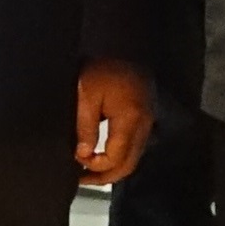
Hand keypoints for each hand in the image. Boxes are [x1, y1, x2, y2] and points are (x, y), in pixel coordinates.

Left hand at [74, 60, 152, 185]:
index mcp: (130, 118)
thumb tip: (83, 155)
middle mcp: (144, 124)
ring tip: (89, 170)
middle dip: (105, 176)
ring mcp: (148, 121)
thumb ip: (85, 128)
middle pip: (129, 164)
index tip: (77, 163)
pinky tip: (103, 154)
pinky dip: (120, 156)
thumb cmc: (102, 67)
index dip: (95, 167)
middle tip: (82, 179)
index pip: (116, 158)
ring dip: (113, 167)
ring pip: (134, 158)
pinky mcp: (146, 117)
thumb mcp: (85, 96)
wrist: (122, 45)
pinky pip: (135, 146)